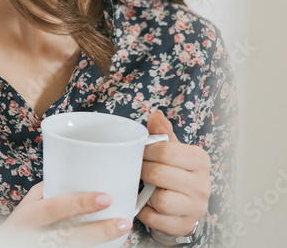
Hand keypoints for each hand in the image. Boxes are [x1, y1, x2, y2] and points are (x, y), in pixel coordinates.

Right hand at [0, 181, 132, 247]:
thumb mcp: (26, 207)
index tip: (105, 198)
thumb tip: (75, 175)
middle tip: (123, 221)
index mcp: (25, 218)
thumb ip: (46, 193)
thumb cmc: (21, 226)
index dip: (78, 204)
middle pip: (68, 236)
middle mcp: (33, 237)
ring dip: (102, 241)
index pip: (52, 209)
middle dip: (99, 230)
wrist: (9, 247)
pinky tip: (111, 244)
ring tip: (123, 232)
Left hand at [136, 110, 210, 239]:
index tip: (139, 152)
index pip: (166, 151)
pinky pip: (156, 219)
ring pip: (161, 200)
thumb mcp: (172, 150)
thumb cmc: (175, 172)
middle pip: (159, 174)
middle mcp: (203, 184)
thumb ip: (162, 133)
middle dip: (142, 171)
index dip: (146, 151)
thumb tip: (155, 115)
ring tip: (146, 188)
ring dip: (147, 194)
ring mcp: (196, 207)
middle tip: (138, 169)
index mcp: (200, 160)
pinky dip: (145, 212)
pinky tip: (147, 204)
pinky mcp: (184, 225)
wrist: (184, 205)